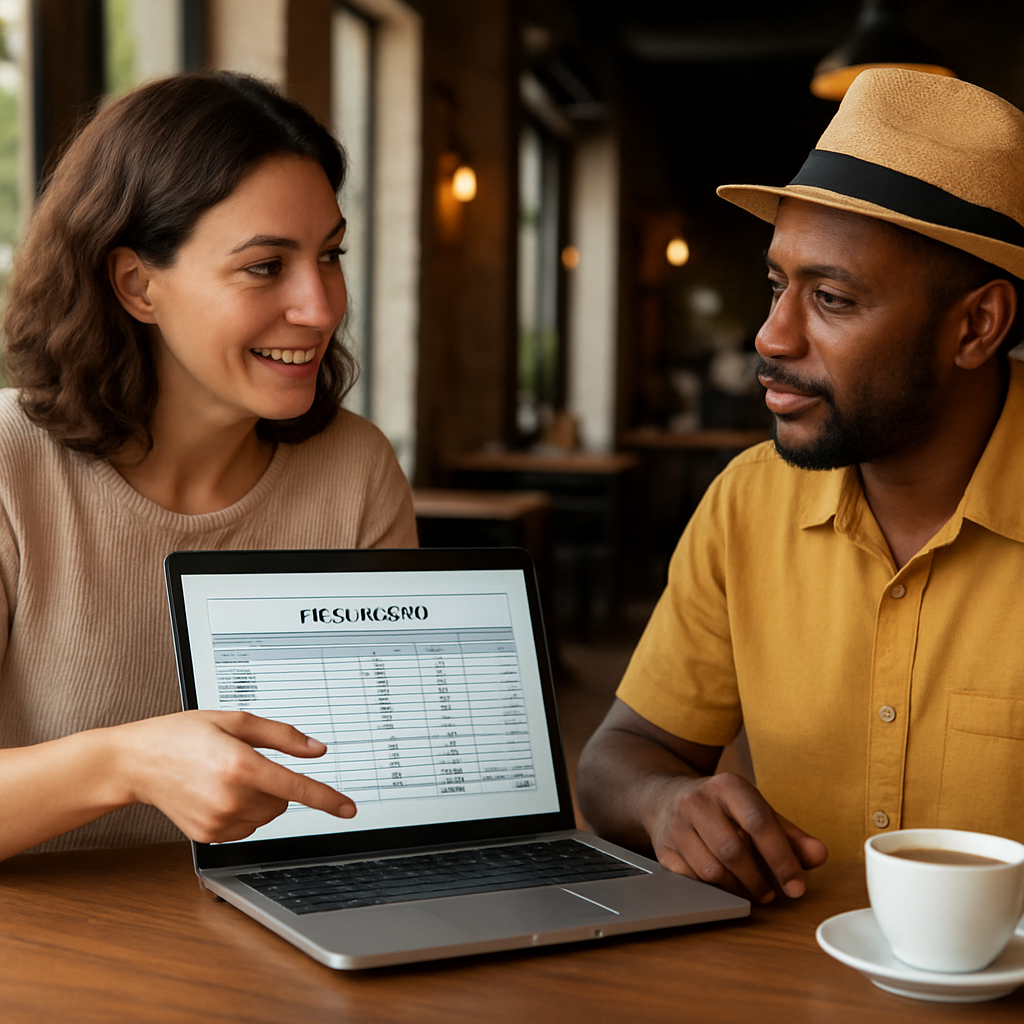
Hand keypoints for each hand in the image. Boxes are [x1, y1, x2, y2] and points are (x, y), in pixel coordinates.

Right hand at [118, 710, 355, 842]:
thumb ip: (281, 736)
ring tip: (224, 776)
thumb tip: (316, 750)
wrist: (138, 761)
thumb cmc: (183, 735)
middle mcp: (230, 798)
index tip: (349, 809)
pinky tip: (216, 793)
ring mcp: (218, 822)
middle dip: (275, 783)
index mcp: (240, 766)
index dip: (327, 798)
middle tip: (242, 762)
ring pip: (267, 815)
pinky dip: (243, 811)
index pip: (296, 788)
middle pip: (283, 801)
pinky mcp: (209, 836)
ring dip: (259, 798)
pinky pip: (247, 826)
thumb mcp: (235, 721)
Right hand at [647, 772, 826, 902]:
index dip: (781, 857)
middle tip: (770, 893)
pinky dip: (715, 891)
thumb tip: (819, 855)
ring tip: (751, 891)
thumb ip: (790, 835)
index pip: (758, 822)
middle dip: (758, 879)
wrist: (665, 797)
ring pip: (711, 870)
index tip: (796, 886)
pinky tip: (725, 887)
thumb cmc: (722, 808)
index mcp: (727, 786)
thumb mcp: (756, 810)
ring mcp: (676, 825)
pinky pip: (692, 881)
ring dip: (737, 889)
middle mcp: (697, 801)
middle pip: (733, 850)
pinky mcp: (664, 850)